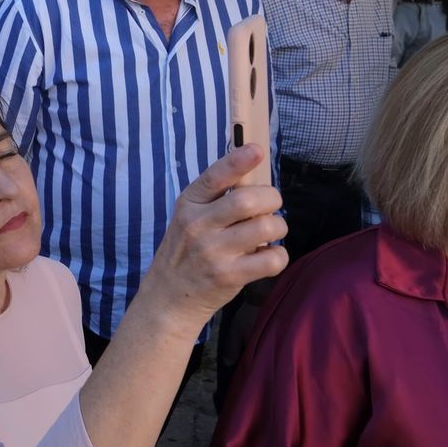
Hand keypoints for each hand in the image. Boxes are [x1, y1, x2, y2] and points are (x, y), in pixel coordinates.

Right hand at [137, 145, 286, 330]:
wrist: (168, 296)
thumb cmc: (186, 250)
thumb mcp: (189, 217)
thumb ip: (216, 199)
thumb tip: (256, 177)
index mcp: (189, 203)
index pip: (214, 177)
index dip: (238, 161)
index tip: (256, 150)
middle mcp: (199, 225)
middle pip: (249, 200)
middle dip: (272, 199)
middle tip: (271, 206)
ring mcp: (214, 252)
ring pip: (266, 228)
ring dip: (278, 228)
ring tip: (268, 234)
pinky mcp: (230, 276)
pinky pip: (272, 259)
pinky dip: (278, 256)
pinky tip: (266, 257)